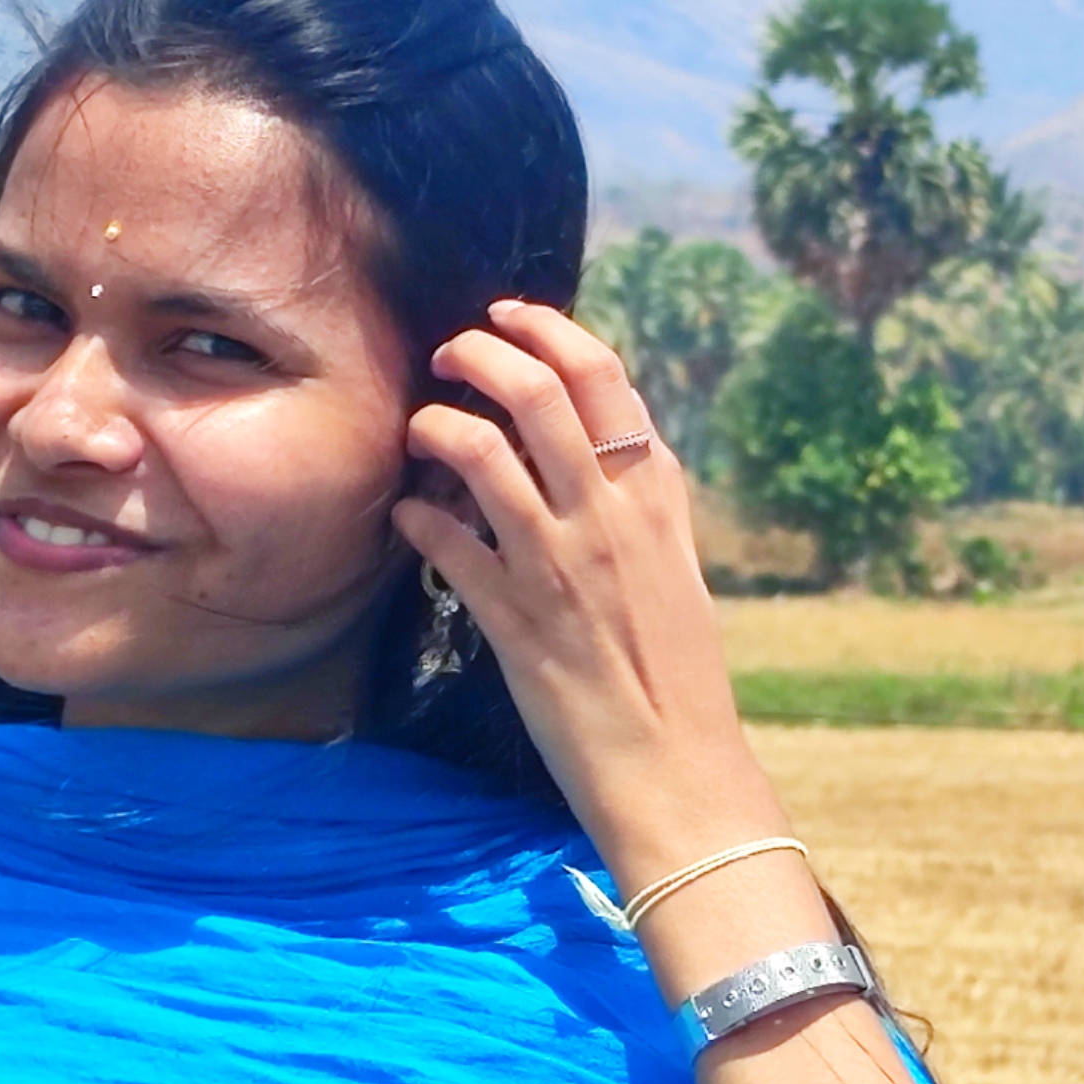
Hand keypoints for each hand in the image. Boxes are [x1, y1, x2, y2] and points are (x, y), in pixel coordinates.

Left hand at [390, 299, 788, 900]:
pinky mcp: (511, 615)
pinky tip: (408, 515)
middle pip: (534, 390)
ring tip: (420, 428)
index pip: (603, 376)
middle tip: (446, 355)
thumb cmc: (676, 669)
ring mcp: (557, 561)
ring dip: (434, 423)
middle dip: (476, 352)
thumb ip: (632, 498)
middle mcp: (607, 514)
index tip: (506, 316)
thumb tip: (587, 441)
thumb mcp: (673, 563)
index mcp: (655, 495)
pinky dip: (415, 514)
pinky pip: (444, 537)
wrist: (676, 767)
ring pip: (479, 449)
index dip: (546, 329)